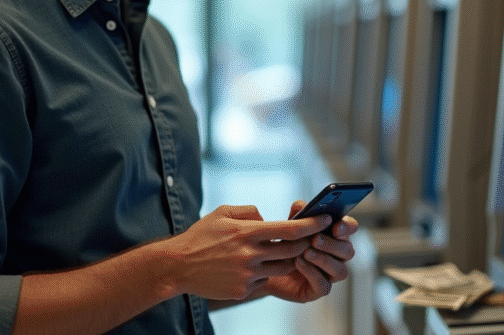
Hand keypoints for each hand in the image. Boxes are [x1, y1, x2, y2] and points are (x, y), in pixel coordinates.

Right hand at [168, 205, 329, 300]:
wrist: (178, 266)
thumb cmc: (201, 236)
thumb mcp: (222, 213)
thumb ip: (249, 212)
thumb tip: (267, 218)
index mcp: (247, 232)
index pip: (290, 230)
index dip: (312, 225)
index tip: (325, 220)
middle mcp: (250, 255)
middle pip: (293, 251)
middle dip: (306, 243)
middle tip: (311, 238)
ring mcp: (248, 275)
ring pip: (283, 268)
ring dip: (288, 260)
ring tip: (284, 252)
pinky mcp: (243, 291)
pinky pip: (265, 281)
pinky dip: (266, 273)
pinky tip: (254, 267)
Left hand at [259, 200, 359, 302]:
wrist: (266, 266)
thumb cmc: (284, 243)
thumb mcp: (288, 225)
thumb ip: (296, 215)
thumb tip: (301, 205)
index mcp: (334, 235)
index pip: (350, 228)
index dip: (348, 227)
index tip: (336, 225)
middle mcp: (336, 255)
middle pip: (348, 250)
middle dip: (332, 244)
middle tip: (315, 239)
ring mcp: (330, 274)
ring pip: (340, 270)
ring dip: (324, 259)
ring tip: (305, 252)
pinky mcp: (318, 289)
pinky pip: (324, 285)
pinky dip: (312, 273)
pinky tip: (299, 263)